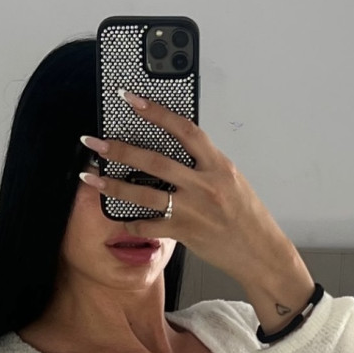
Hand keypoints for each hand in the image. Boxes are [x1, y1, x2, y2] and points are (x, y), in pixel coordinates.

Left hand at [79, 91, 315, 333]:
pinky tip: (121, 218)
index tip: (131, 99)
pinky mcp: (187, 233)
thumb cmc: (247, 218)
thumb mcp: (231, 181)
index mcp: (218, 165)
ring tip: (92, 178)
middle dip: (120, 149)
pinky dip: (133, 222)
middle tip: (95, 142)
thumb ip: (205, 164)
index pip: (184, 129)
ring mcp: (194, 210)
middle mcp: (205, 185)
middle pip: (155, 160)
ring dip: (114, 185)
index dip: (155, 111)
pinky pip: (151, 226)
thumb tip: (176, 149)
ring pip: (146, 193)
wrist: (261, 253)